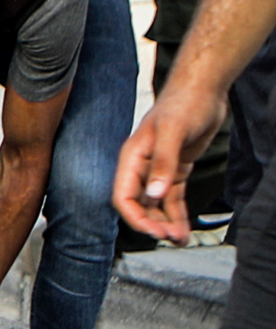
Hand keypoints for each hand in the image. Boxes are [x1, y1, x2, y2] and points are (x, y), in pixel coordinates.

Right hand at [115, 83, 226, 241]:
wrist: (204, 90)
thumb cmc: (184, 104)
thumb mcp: (173, 132)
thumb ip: (162, 163)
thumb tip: (153, 194)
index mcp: (131, 159)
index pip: (123, 197)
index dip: (135, 217)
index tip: (152, 231)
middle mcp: (141, 168)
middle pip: (140, 206)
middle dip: (153, 224)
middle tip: (170, 236)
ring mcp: (157, 170)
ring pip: (157, 206)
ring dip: (166, 223)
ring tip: (179, 238)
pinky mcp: (174, 170)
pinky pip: (172, 198)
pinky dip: (178, 214)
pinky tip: (184, 227)